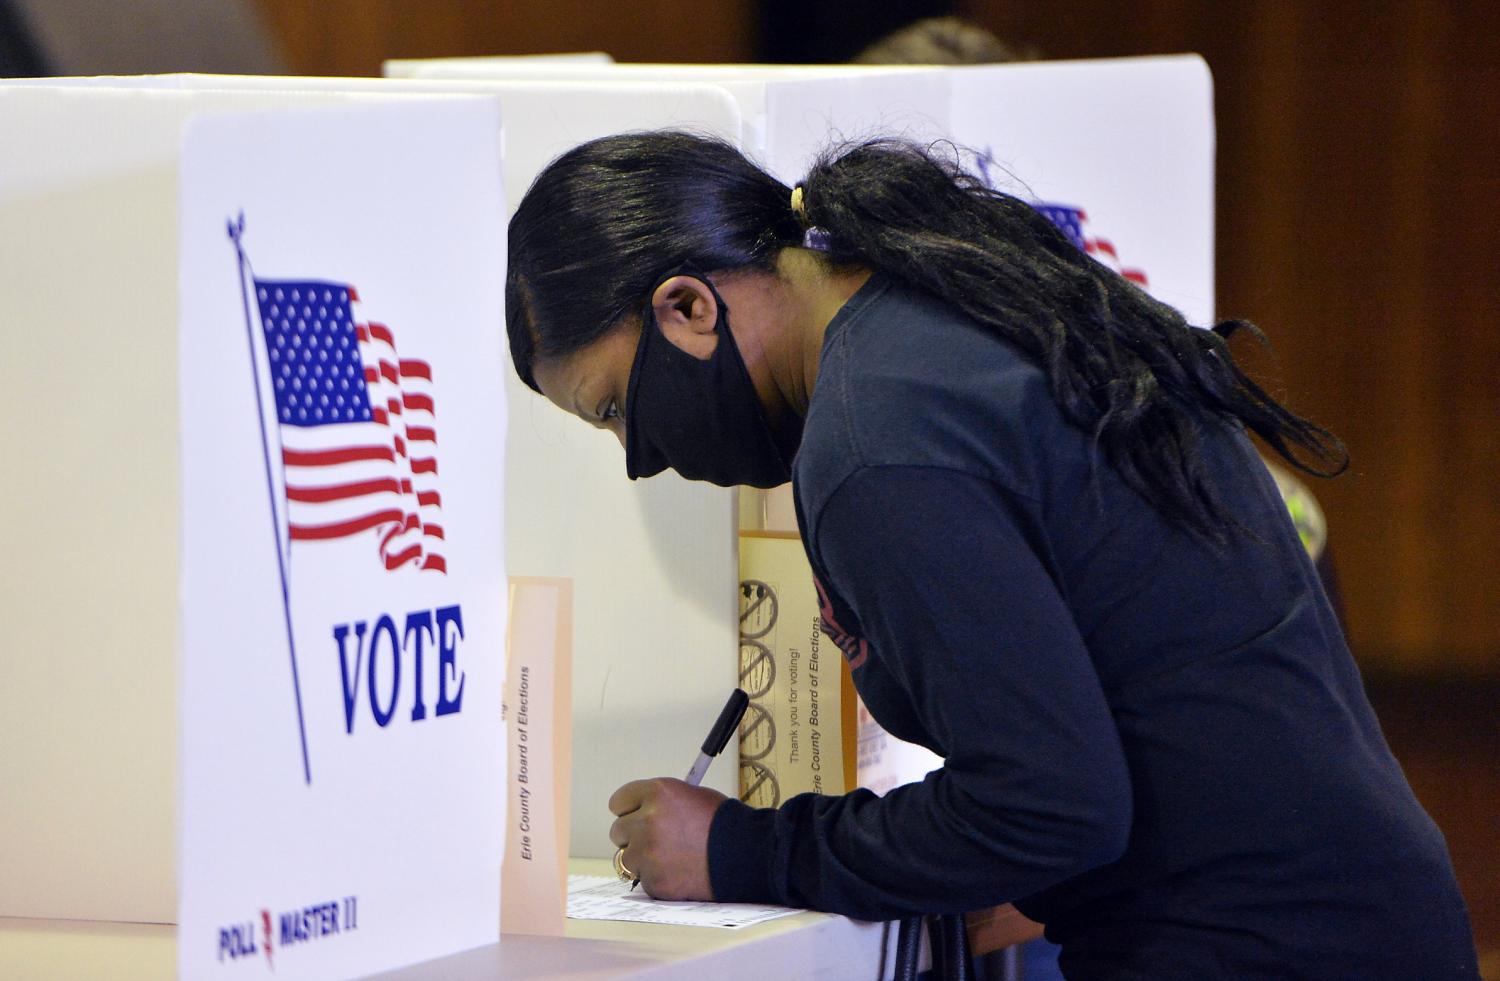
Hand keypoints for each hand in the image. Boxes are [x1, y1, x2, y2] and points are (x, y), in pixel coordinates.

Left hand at [608, 778, 725, 900]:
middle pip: (618, 830)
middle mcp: (647, 820)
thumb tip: (641, 811)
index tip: (636, 816)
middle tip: (657, 839)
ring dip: (641, 858)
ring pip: (626, 857)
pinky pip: (642, 879)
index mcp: (657, 792)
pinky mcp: (653, 880)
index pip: (619, 801)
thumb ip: (661, 803)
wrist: (746, 855)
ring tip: (668, 857)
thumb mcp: (692, 796)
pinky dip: (656, 878)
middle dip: (634, 835)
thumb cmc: (725, 824)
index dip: (630, 810)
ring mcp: (648, 852)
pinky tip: (677, 872)